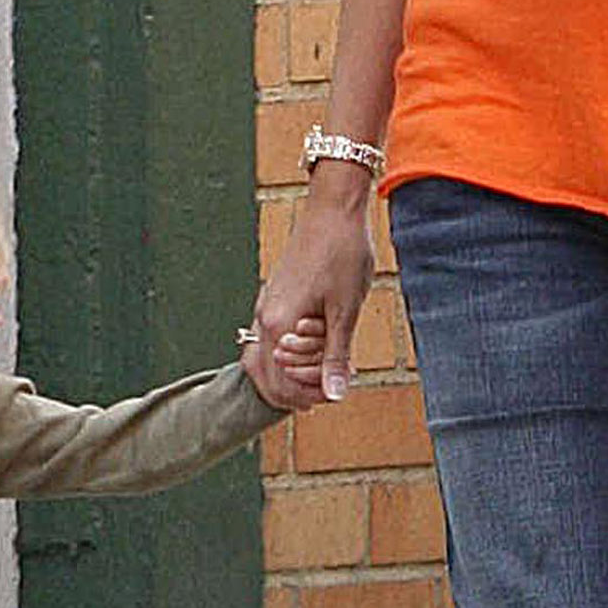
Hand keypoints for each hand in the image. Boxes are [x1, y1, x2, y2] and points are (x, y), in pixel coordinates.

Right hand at [245, 169, 377, 410]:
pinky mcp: (275, 295)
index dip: (305, 397)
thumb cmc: (342, 254)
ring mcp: (267, 305)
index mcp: (278, 325)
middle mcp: (265, 317)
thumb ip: (336, 356)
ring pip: (262, 356)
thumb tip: (334, 394)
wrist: (333, 210)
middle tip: (326, 391)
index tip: (333, 394)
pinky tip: (313, 350)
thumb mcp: (345, 311)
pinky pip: (270, 336)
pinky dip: (287, 353)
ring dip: (288, 372)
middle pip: (262, 375)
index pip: (278, 383)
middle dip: (293, 390)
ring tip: (319, 375)